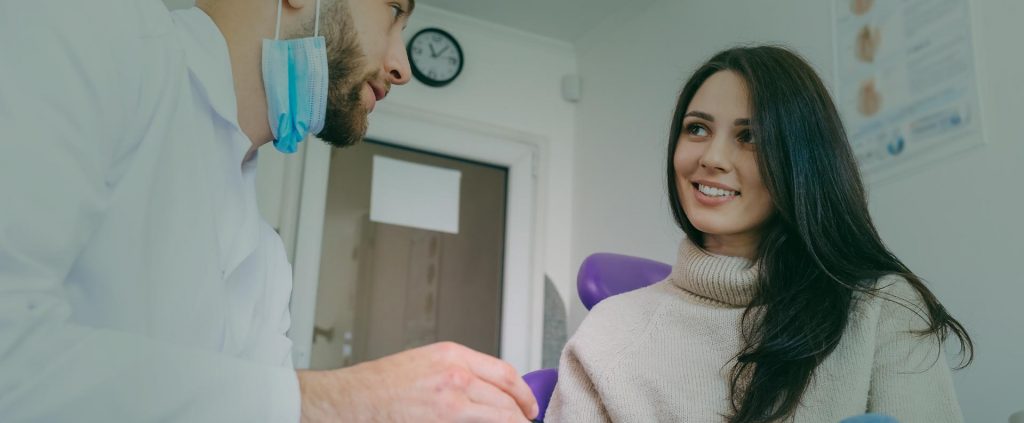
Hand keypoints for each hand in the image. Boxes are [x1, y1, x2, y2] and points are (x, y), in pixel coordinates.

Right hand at [298, 342, 538, 421]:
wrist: (351, 400)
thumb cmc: (379, 384)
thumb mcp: (425, 363)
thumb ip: (458, 372)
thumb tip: (486, 389)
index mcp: (452, 355)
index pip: (505, 372)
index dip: (523, 393)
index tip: (528, 405)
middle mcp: (456, 375)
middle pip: (507, 397)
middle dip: (521, 414)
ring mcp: (451, 401)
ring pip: (501, 416)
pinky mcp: (444, 421)